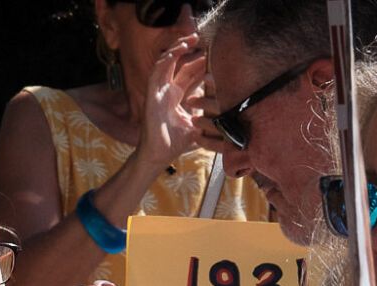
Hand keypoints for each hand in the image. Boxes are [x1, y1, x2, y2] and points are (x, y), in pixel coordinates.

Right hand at [136, 37, 207, 167]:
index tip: (212, 53)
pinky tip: (177, 50)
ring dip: (177, 49)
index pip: (189, 75)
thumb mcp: (197, 124)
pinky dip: (167, 59)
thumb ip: (207, 115)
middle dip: (190, 52)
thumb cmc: (175, 144)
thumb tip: (225, 113)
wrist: (159, 155)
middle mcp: (167, 92)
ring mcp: (158, 92)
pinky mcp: (152, 95)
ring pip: (166, 63)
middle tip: (203, 39)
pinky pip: (157, 71)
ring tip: (190, 39)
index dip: (199, 63)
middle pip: (178, 66)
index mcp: (176, 98)